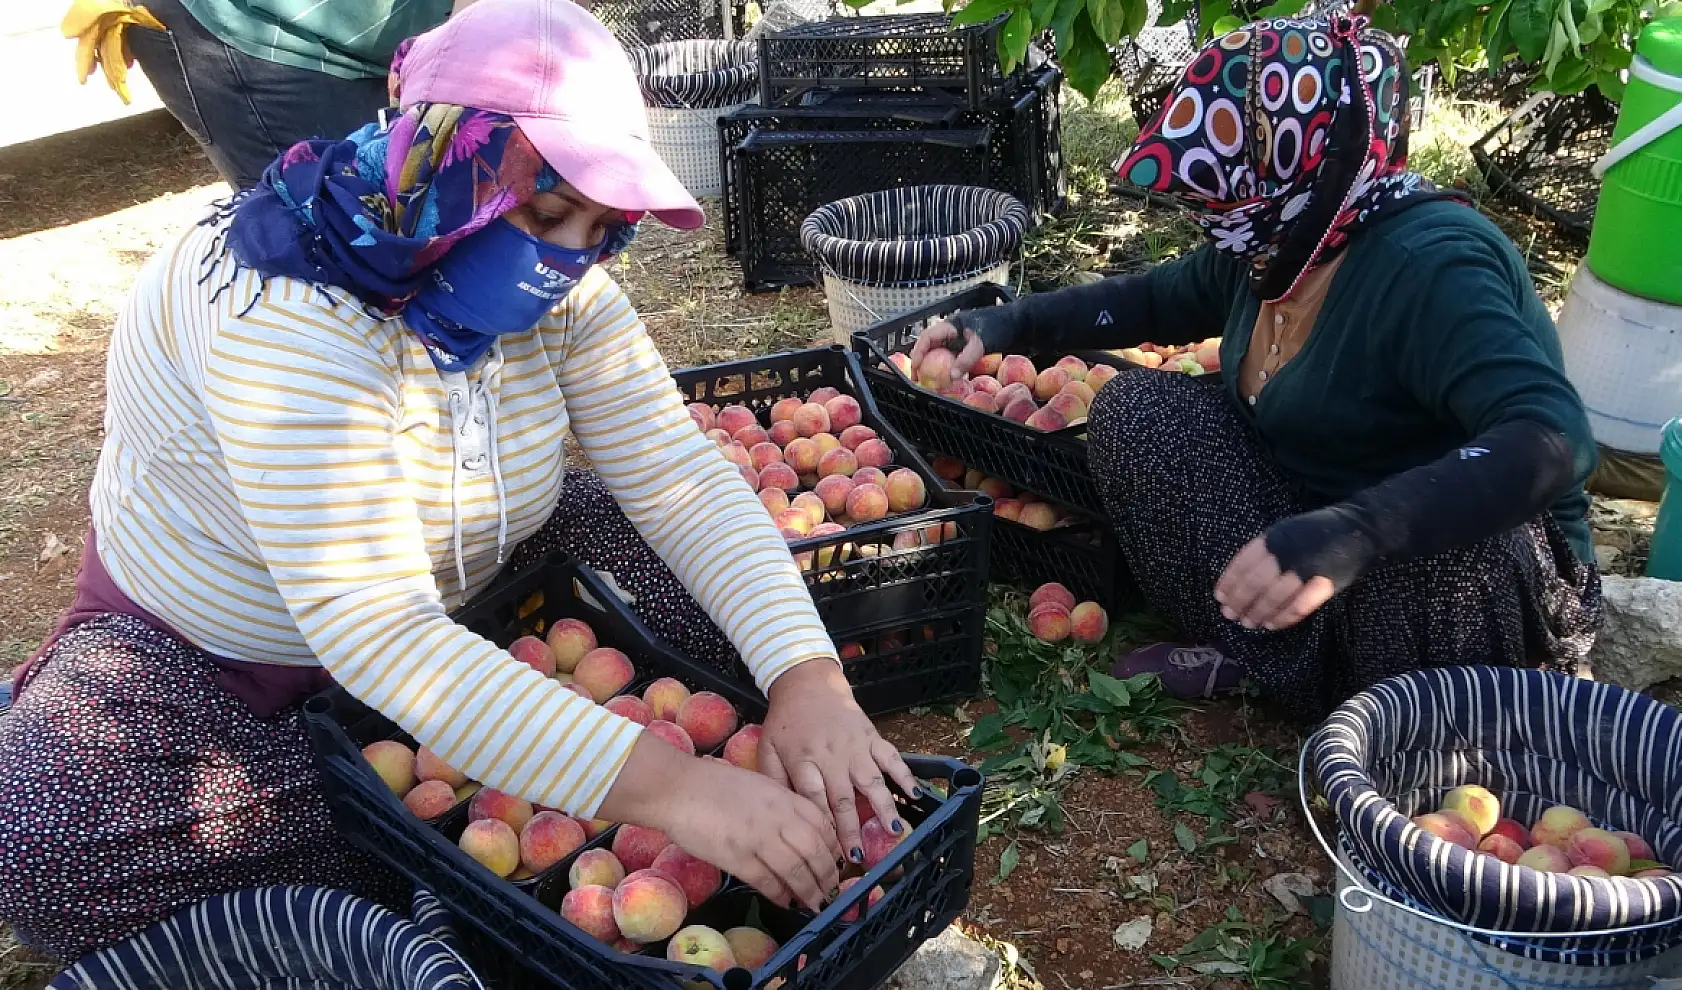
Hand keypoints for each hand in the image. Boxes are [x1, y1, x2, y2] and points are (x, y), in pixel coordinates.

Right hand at [658, 758, 841, 911]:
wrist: (679, 787)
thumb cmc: (715, 784)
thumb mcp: (759, 785)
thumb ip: (781, 805)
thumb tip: (798, 831)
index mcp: (784, 797)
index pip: (822, 826)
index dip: (833, 849)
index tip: (835, 863)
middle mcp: (778, 817)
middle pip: (815, 851)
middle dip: (827, 875)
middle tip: (831, 891)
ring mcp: (759, 838)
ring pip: (796, 870)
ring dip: (809, 891)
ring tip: (815, 904)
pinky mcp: (738, 858)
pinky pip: (767, 881)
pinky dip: (780, 894)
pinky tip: (785, 902)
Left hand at [761, 658, 920, 868]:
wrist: (807, 684)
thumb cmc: (786, 722)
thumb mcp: (768, 748)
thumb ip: (773, 780)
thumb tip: (781, 814)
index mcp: (803, 761)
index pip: (813, 800)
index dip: (822, 827)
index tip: (827, 852)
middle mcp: (831, 757)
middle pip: (843, 798)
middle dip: (851, 830)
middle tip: (858, 857)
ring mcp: (855, 747)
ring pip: (871, 781)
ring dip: (883, 807)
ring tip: (893, 831)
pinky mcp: (872, 737)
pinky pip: (891, 757)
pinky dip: (904, 774)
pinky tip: (915, 794)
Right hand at [908, 321, 985, 385]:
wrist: (990, 332)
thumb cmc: (983, 335)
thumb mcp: (975, 348)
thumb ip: (965, 361)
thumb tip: (953, 376)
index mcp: (946, 328)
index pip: (926, 338)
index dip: (918, 352)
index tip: (916, 365)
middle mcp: (941, 334)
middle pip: (923, 346)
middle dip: (917, 361)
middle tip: (915, 376)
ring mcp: (943, 340)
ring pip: (927, 351)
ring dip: (922, 364)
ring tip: (920, 377)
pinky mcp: (946, 348)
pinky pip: (935, 356)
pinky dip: (932, 366)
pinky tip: (933, 376)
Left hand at [1214, 537, 1336, 631]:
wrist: (1357, 528)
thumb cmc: (1315, 532)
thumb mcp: (1284, 531)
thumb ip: (1264, 550)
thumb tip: (1237, 578)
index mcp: (1273, 537)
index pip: (1243, 563)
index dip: (1229, 582)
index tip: (1219, 596)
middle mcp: (1286, 552)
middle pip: (1254, 583)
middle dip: (1239, 601)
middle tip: (1229, 614)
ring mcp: (1305, 569)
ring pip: (1273, 598)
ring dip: (1257, 613)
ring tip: (1247, 623)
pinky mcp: (1324, 584)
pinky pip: (1297, 607)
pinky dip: (1281, 618)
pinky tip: (1271, 624)